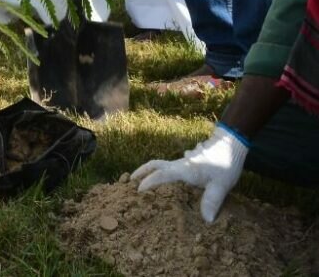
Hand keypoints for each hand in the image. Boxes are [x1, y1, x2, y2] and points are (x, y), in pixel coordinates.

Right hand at [130, 125, 248, 222]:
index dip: (148, 182)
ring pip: (163, 163)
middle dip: (142, 171)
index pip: (161, 174)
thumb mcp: (221, 184)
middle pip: (155, 164)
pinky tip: (173, 176)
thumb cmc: (226, 163)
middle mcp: (181, 164)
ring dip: (152, 170)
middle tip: (130, 180)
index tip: (137, 190)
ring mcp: (185, 160)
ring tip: (146, 179)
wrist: (232, 142)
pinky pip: (173, 165)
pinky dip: (166, 170)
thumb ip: (212, 201)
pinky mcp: (190, 160)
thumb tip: (206, 220)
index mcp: (184, 170)